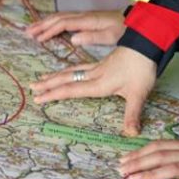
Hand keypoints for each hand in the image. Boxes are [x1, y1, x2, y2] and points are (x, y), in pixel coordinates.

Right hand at [26, 10, 124, 45]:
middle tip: (27, 33)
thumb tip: (73, 38)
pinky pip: (64, 19)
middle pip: (57, 18)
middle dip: (41, 25)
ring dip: (44, 23)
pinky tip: (48, 28)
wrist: (136, 19)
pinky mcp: (85, 19)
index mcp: (87, 20)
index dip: (50, 30)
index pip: (63, 23)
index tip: (39, 39)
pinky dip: (52, 22)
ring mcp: (83, 16)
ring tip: (32, 30)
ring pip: (59, 17)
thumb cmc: (125, 29)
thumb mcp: (112, 35)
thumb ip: (93, 36)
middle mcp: (83, 16)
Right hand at [30, 47, 156, 135]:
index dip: (53, 95)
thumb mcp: (138, 94)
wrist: (146, 45)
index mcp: (99, 84)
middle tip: (32, 87)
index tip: (38, 98)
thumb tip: (131, 134)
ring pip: (70, 72)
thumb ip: (132, 114)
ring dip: (55, 76)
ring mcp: (96, 68)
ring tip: (41, 79)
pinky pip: (78, 67)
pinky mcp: (101, 63)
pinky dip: (67, 70)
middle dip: (48, 84)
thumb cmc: (141, 69)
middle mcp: (94, 75)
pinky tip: (66, 71)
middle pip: (66, 80)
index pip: (70, 90)